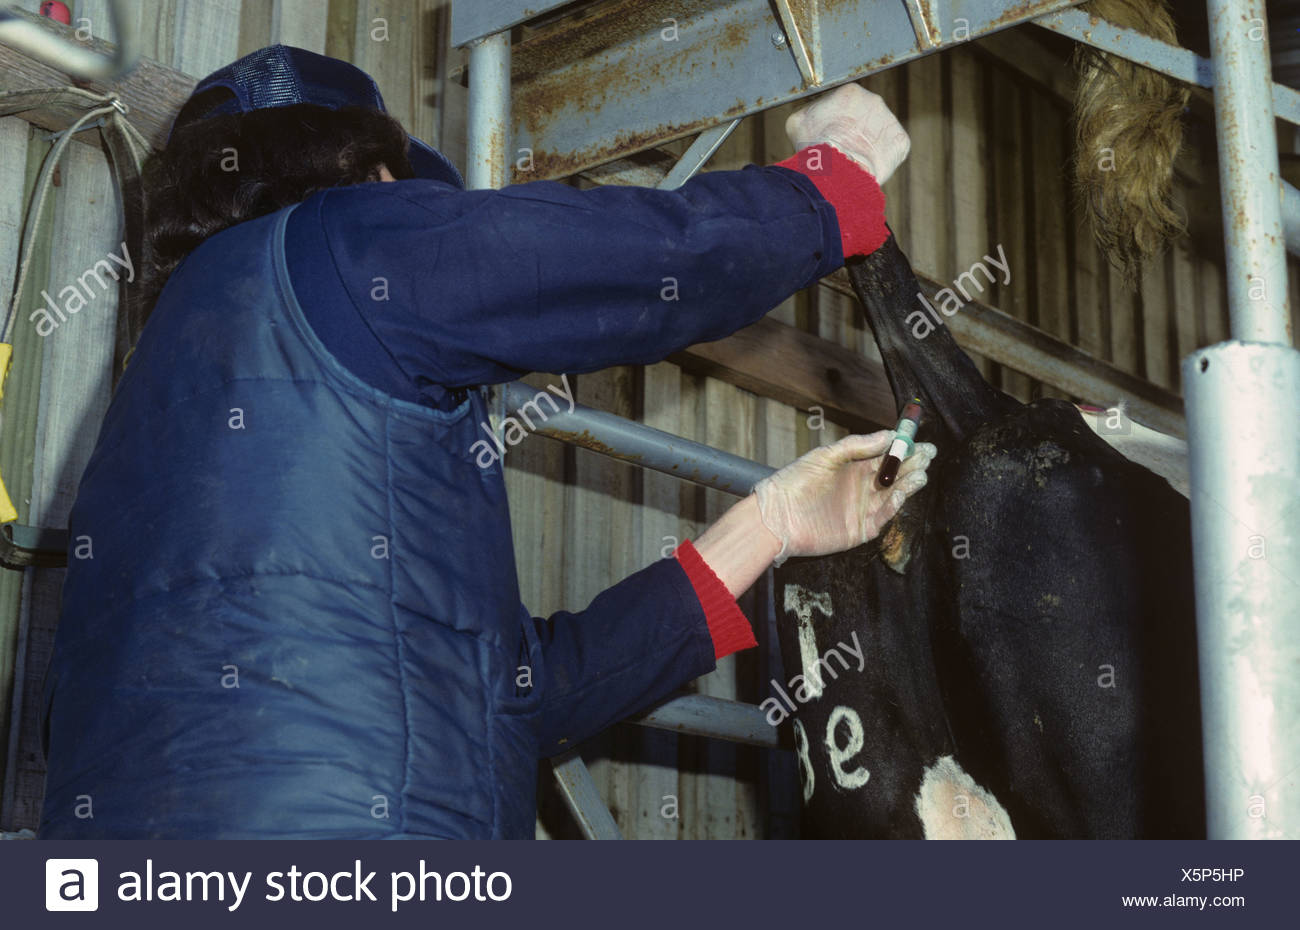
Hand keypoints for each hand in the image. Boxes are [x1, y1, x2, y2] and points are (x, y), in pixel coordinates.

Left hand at [753, 432, 935, 565]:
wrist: (777, 517)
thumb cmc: (795, 481)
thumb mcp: (826, 456)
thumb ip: (857, 446)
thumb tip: (888, 434)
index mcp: (854, 468)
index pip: (886, 457)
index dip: (904, 450)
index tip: (920, 442)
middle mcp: (862, 488)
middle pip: (895, 475)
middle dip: (913, 464)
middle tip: (928, 455)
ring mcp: (863, 509)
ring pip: (894, 495)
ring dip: (908, 483)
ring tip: (920, 472)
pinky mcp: (861, 530)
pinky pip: (884, 516)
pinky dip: (895, 504)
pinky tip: (902, 491)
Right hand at [785, 82, 910, 184]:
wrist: (836, 173)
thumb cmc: (814, 147)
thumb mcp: (798, 121)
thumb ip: (811, 111)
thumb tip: (813, 113)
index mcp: (850, 91)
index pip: (846, 102)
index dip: (837, 119)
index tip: (831, 133)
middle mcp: (875, 100)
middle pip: (864, 115)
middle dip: (855, 129)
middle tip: (842, 146)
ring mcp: (890, 121)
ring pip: (878, 131)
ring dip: (868, 143)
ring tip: (853, 158)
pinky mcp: (901, 143)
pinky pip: (891, 149)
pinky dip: (881, 157)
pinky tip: (867, 165)